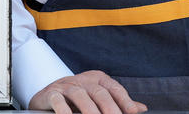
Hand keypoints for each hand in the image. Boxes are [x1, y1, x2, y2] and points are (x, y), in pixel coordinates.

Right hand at [29, 70, 146, 113]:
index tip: (132, 113)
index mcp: (97, 79)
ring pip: (81, 96)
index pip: (114, 88)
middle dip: (110, 109)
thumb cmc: (77, 99)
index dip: (125, 100)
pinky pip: (59, 101)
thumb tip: (141, 108)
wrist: (47, 95)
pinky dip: (65, 111)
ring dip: (90, 111)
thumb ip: (117, 103)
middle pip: (100, 92)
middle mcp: (83, 80)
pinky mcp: (52, 93)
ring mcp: (66, 85)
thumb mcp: (97, 98)